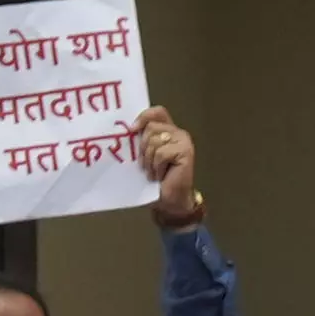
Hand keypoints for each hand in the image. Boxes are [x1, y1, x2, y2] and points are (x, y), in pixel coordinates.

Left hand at [137, 109, 202, 226]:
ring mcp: (183, 141)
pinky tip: (161, 176)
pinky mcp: (186, 152)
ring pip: (154, 141)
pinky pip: (161, 153)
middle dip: (143, 148)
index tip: (132, 130)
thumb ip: (141, 142)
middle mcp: (177, 133)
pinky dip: (156, 168)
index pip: (157, 112)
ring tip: (154, 173)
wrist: (169, 203)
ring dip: (149, 161)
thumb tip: (128, 131)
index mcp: (167, 131)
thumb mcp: (144, 158)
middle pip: (151, 127)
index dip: (144, 117)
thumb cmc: (155, 183)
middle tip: (146, 165)